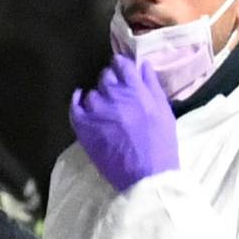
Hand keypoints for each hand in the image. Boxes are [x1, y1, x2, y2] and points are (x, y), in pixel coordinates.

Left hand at [69, 57, 180, 193]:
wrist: (147, 174)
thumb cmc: (161, 143)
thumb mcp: (163, 110)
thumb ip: (151, 85)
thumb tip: (142, 64)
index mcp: (135, 89)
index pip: (122, 64)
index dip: (121, 65)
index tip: (121, 70)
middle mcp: (113, 95)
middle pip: (105, 77)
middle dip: (110, 82)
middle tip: (116, 95)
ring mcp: (96, 111)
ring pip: (92, 94)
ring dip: (98, 98)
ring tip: (106, 109)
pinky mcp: (84, 127)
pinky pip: (75, 107)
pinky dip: (77, 102)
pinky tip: (80, 101)